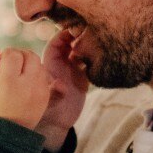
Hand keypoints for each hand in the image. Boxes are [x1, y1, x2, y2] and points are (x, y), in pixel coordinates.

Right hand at [0, 42, 51, 129]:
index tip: (1, 65)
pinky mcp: (46, 94)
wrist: (8, 131)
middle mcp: (27, 83)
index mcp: (8, 80)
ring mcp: (39, 89)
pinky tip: (26, 82)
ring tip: (19, 74)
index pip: (12, 53)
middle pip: (29, 54)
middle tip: (11, 66)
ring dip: (29, 63)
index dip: (6, 55)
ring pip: (39, 63)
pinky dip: (36, 73)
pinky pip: (44, 74)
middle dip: (20, 55)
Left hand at [34, 28, 88, 150]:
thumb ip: (54, 92)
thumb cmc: (48, 110)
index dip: (65, 34)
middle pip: (70, 42)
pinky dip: (96, 58)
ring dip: (89, 46)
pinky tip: (103, 58)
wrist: (57, 121)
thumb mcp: (50, 101)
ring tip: (100, 45)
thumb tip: (61, 85)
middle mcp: (62, 63)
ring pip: (81, 50)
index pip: (56, 42)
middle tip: (92, 34)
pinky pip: (89, 61)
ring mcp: (73, 69)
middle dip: (80, 36)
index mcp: (51, 63)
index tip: (76, 31)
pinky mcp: (83, 76)